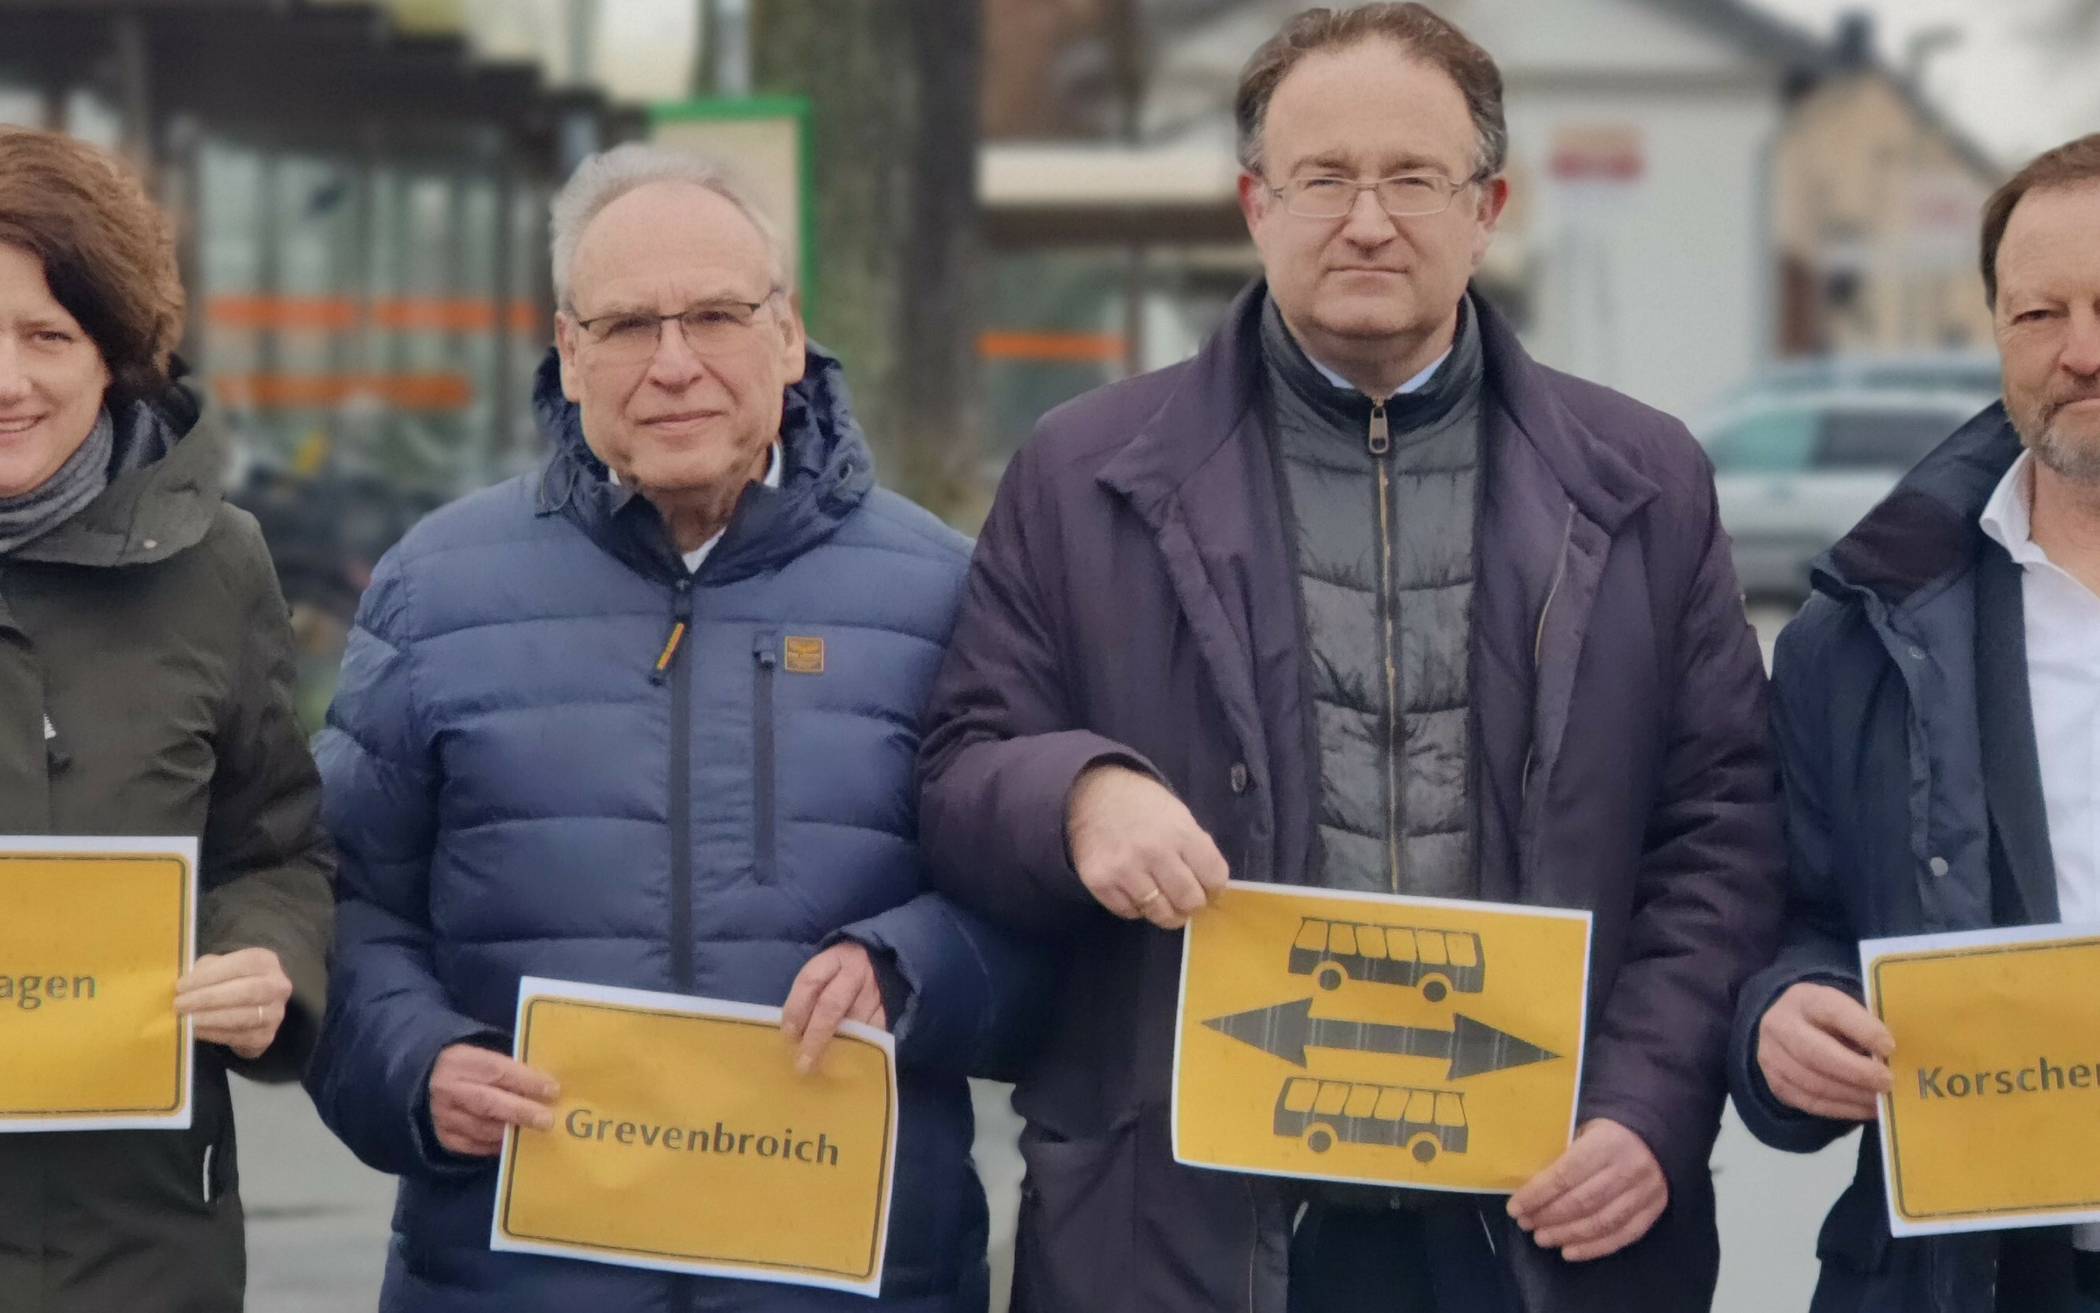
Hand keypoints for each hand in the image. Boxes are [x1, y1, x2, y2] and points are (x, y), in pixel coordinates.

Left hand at [174, 948, 292, 1059]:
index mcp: (266, 961)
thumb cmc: (229, 981)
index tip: (181, 986)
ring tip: (185, 1018)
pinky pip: (238, 1037)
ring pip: (243, 1016)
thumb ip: (205, 971)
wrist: (252, 1007)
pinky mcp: (266, 1036)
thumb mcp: (220, 966)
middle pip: (246, 991)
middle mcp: (278, 986)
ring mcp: (275, 1013)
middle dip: (208, 998)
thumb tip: (183, 987)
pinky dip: (213, 1034)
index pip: (241, 964)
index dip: (210, 975)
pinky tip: (194, 1030)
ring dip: (210, 1018)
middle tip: (179, 1004)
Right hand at [427, 1045, 558, 1157]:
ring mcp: (442, 1115)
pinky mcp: (443, 1136)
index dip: (525, 1080)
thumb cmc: (467, 1067)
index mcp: (460, 1061)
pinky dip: (494, 1145)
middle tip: (547, 1120)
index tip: (552, 1090)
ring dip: (510, 1132)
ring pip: (481, 1128)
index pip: (497, 1070)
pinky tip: (512, 1143)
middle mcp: (448, 1088)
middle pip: (488, 1102)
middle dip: (520, 1111)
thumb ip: (508, 1068)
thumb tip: (545, 1085)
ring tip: (534, 1132)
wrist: (423, 1081)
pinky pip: (472, 1145)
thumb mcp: (481, 1056)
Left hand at [782, 943, 888, 1075]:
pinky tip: (847, 1060)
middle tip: (803, 1064)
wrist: (884, 960)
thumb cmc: (844, 970)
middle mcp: (856, 972)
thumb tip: (793, 1034)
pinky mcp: (892, 1008)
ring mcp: (876, 990)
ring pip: (854, 1024)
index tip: (788, 1036)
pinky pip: (874, 1034)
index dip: (795, 1010)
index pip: (809, 982)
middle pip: (830, 1005)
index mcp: (834, 959)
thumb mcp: (826, 969)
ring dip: (837, 1048)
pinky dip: (860, 1049)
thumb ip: (809, 995)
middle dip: (814, 1037)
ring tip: (823, 1066)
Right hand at [1065, 764, 1228, 929]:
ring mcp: (1125, 869)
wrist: (1094, 794)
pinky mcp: (1100, 882)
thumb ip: (1196, 849)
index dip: (1215, 889)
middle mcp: (1154, 853)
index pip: (1214, 877)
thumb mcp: (1179, 816)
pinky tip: (1135, 891)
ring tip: (1162, 900)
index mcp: (1180, 833)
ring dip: (1165, 911)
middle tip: (1185, 900)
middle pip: (1189, 901)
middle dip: (1192, 905)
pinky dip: (1137, 907)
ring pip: (1160, 913)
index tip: (1208, 889)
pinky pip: (1129, 913)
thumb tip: (1210, 887)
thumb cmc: (1143, 805)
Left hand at [1509, 1119, 1669, 1261]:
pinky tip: (1569, 1251)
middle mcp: (1627, 1170)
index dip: (1537, 1195)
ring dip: (1566, 1235)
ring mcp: (1644, 1193)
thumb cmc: (1608, 1133)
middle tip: (1526, 1224)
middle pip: (1581, 1203)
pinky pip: (1622, 1236)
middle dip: (1548, 1217)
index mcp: (1606, 1144)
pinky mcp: (1653, 1210)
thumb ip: (1563, 1154)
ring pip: (1600, 1223)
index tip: (1515, 1208)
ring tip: (1542, 1238)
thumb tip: (1530, 1184)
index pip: (1565, 1176)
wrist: (1655, 1137)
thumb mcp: (1584, 1130)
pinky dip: (1594, 1248)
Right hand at [1757, 981, 1893, 1120]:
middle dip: (1856, 1071)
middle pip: (1815, 1052)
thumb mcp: (1845, 1009)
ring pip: (1814, 1083)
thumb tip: (1895, 1056)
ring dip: (1853, 1095)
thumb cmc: (1831, 1020)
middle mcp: (1781, 1025)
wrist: (1787, 1028)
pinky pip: (1811, 1103)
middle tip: (1887, 1082)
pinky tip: (1866, 1109)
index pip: (1833, 1012)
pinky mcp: (1776, 1084)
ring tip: (1881, 1100)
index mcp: (1805, 999)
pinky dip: (1843, 1109)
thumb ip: (1866, 1026)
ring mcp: (1773, 1057)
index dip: (1862, 1029)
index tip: (1889, 1047)